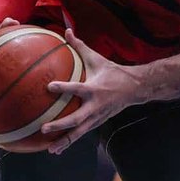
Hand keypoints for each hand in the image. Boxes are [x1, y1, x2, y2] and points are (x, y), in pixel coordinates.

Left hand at [40, 28, 142, 151]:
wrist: (135, 89)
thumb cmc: (112, 72)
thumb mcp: (97, 58)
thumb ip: (80, 46)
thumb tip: (66, 31)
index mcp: (94, 89)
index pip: (77, 88)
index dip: (64, 87)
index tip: (49, 87)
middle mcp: (95, 106)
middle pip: (77, 119)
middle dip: (61, 125)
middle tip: (44, 128)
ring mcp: (97, 117)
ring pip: (79, 132)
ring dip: (65, 141)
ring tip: (50, 150)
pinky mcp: (97, 123)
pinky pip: (81, 134)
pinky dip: (70, 142)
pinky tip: (57, 148)